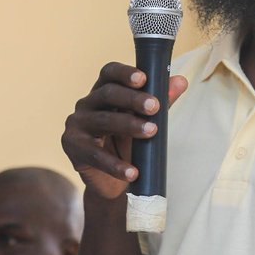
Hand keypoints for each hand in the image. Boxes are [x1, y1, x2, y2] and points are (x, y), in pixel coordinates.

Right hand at [62, 62, 187, 199]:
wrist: (110, 181)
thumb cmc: (125, 143)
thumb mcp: (143, 120)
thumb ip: (160, 101)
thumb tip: (181, 81)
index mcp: (102, 92)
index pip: (109, 73)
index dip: (124, 72)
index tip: (143, 78)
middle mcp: (86, 105)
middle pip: (107, 94)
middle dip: (132, 99)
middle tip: (155, 106)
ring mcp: (76, 126)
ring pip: (103, 121)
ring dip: (129, 126)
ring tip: (152, 132)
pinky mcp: (74, 149)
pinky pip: (96, 155)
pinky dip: (116, 165)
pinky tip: (133, 172)